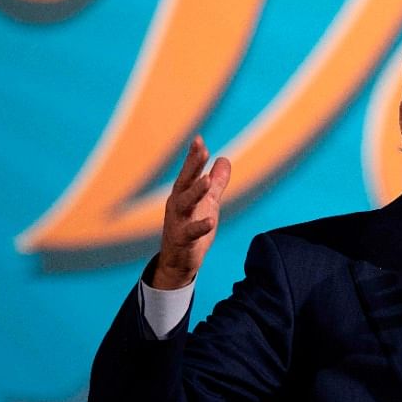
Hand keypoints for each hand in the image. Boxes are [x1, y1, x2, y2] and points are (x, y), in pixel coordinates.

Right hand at [153, 136, 231, 288]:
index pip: (189, 173)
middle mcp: (177, 206)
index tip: (199, 139)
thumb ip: (216, 183)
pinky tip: (210, 220)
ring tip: (206, 180)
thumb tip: (224, 159)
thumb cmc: (191, 229)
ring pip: (185, 204)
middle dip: (192, 165)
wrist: (178, 262)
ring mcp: (178, 223)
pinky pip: (191, 233)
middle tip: (202, 149)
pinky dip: (200, 226)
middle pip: (184, 182)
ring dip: (196, 192)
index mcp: (183, 195)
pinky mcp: (182, 241)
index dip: (193, 157)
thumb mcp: (208, 203)